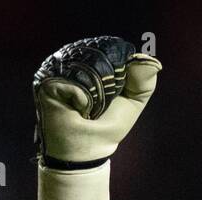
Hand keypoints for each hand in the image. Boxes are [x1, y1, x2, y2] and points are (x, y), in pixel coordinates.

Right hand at [33, 36, 161, 167]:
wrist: (88, 148)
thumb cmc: (108, 125)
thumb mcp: (133, 101)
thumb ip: (145, 81)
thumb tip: (152, 61)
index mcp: (93, 59)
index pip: (112, 49)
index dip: (122, 70)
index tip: (118, 91)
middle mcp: (74, 58)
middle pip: (101, 56)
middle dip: (110, 84)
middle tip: (102, 103)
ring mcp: (59, 68)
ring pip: (88, 68)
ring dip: (97, 93)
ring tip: (89, 108)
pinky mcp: (49, 81)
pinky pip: (76, 84)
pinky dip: (83, 100)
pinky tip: (77, 109)